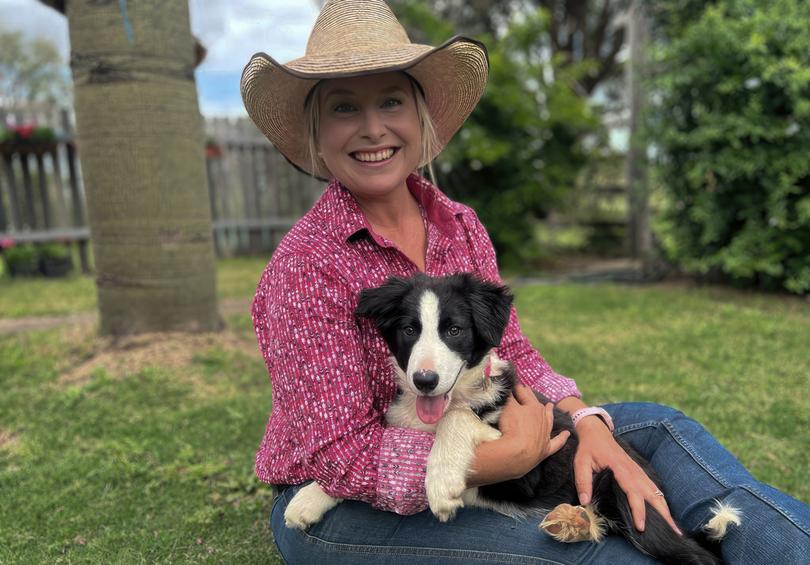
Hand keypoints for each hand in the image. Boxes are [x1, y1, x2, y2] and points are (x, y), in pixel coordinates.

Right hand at [499, 385, 569, 475]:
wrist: (517, 454)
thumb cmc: (512, 427)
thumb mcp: (508, 407)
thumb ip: (509, 396)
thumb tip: (508, 387)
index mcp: (533, 407)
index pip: (524, 394)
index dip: (518, 388)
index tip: (514, 384)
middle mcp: (542, 419)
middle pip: (536, 405)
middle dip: (531, 397)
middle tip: (526, 389)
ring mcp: (545, 434)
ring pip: (549, 420)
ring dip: (549, 412)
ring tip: (550, 405)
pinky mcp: (546, 450)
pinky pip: (557, 442)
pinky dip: (562, 438)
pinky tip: (567, 434)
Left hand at [573, 417, 681, 534]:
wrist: (596, 432)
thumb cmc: (588, 448)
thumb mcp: (580, 462)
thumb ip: (583, 481)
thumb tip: (585, 502)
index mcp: (620, 469)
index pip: (633, 492)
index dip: (638, 510)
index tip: (641, 526)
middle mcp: (633, 471)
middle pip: (652, 494)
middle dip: (664, 513)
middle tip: (674, 532)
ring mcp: (638, 471)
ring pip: (656, 491)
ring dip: (665, 509)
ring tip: (675, 527)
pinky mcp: (639, 472)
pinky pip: (653, 487)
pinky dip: (661, 500)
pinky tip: (665, 512)